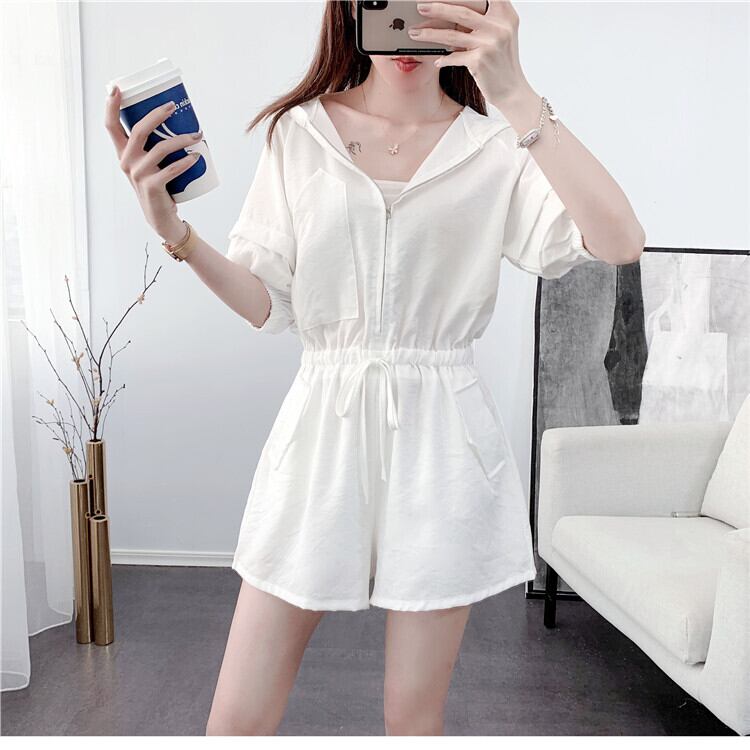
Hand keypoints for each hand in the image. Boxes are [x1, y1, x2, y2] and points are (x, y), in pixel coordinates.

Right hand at [104, 86, 199, 243]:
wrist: (161, 218)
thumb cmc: (158, 186)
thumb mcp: (149, 165)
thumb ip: (153, 147)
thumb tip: (175, 123)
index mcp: (123, 154)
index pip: (110, 126)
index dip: (111, 106)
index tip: (116, 87)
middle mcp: (127, 162)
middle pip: (138, 130)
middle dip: (156, 115)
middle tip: (173, 106)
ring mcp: (138, 175)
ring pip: (160, 148)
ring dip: (181, 139)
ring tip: (198, 135)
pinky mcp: (151, 187)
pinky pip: (171, 169)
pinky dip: (185, 161)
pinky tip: (196, 156)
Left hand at [409, 0, 530, 105]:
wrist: (512, 90)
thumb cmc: (502, 62)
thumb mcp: (500, 34)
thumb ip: (486, 19)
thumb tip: (453, 10)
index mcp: (505, 15)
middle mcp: (499, 27)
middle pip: (462, 12)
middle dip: (437, 8)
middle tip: (420, 7)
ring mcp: (489, 44)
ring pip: (452, 36)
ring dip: (429, 34)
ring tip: (414, 33)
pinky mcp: (480, 61)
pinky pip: (454, 57)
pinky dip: (443, 59)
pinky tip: (436, 60)